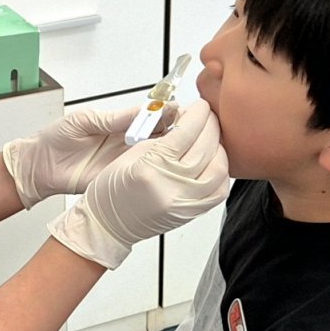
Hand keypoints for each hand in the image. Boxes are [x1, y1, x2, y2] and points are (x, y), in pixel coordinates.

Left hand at [3, 104, 178, 208]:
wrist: (40, 166)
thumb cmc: (56, 139)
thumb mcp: (84, 121)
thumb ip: (113, 119)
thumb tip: (140, 112)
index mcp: (120, 123)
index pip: (151, 116)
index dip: (166, 113)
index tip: (178, 110)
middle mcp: (127, 142)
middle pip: (160, 135)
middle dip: (174, 131)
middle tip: (186, 129)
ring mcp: (124, 161)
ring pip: (155, 155)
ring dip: (168, 151)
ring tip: (178, 147)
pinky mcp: (119, 179)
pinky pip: (141, 175)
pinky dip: (153, 172)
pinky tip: (162, 168)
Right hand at [49, 100, 227, 268]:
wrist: (108, 225)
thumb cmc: (111, 191)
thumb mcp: (130, 154)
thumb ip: (160, 137)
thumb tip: (185, 122)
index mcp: (152, 166)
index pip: (186, 132)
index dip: (198, 114)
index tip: (201, 106)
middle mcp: (171, 186)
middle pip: (206, 147)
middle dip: (211, 125)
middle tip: (209, 116)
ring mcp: (184, 202)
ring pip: (218, 168)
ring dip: (219, 148)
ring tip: (212, 138)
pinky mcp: (191, 213)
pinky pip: (219, 191)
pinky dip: (222, 173)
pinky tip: (215, 162)